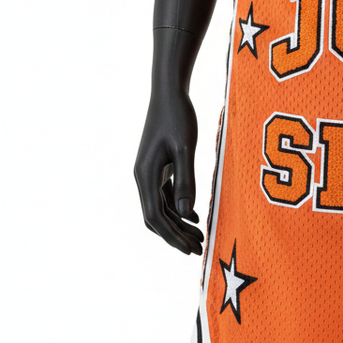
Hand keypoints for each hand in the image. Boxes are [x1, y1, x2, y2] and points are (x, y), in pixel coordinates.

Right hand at [134, 86, 203, 254]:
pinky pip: (165, 196)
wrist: (169, 92)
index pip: (155, 216)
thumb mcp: (185, 148)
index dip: (172, 236)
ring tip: (200, 238)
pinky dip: (178, 209)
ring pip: (161, 209)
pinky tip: (195, 216)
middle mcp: (142, 177)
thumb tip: (184, 213)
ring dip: (178, 225)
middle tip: (199, 249)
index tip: (190, 249)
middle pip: (156, 217)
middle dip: (175, 236)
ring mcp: (149, 173)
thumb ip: (186, 180)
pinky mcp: (158, 168)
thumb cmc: (178, 116)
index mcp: (145, 175)